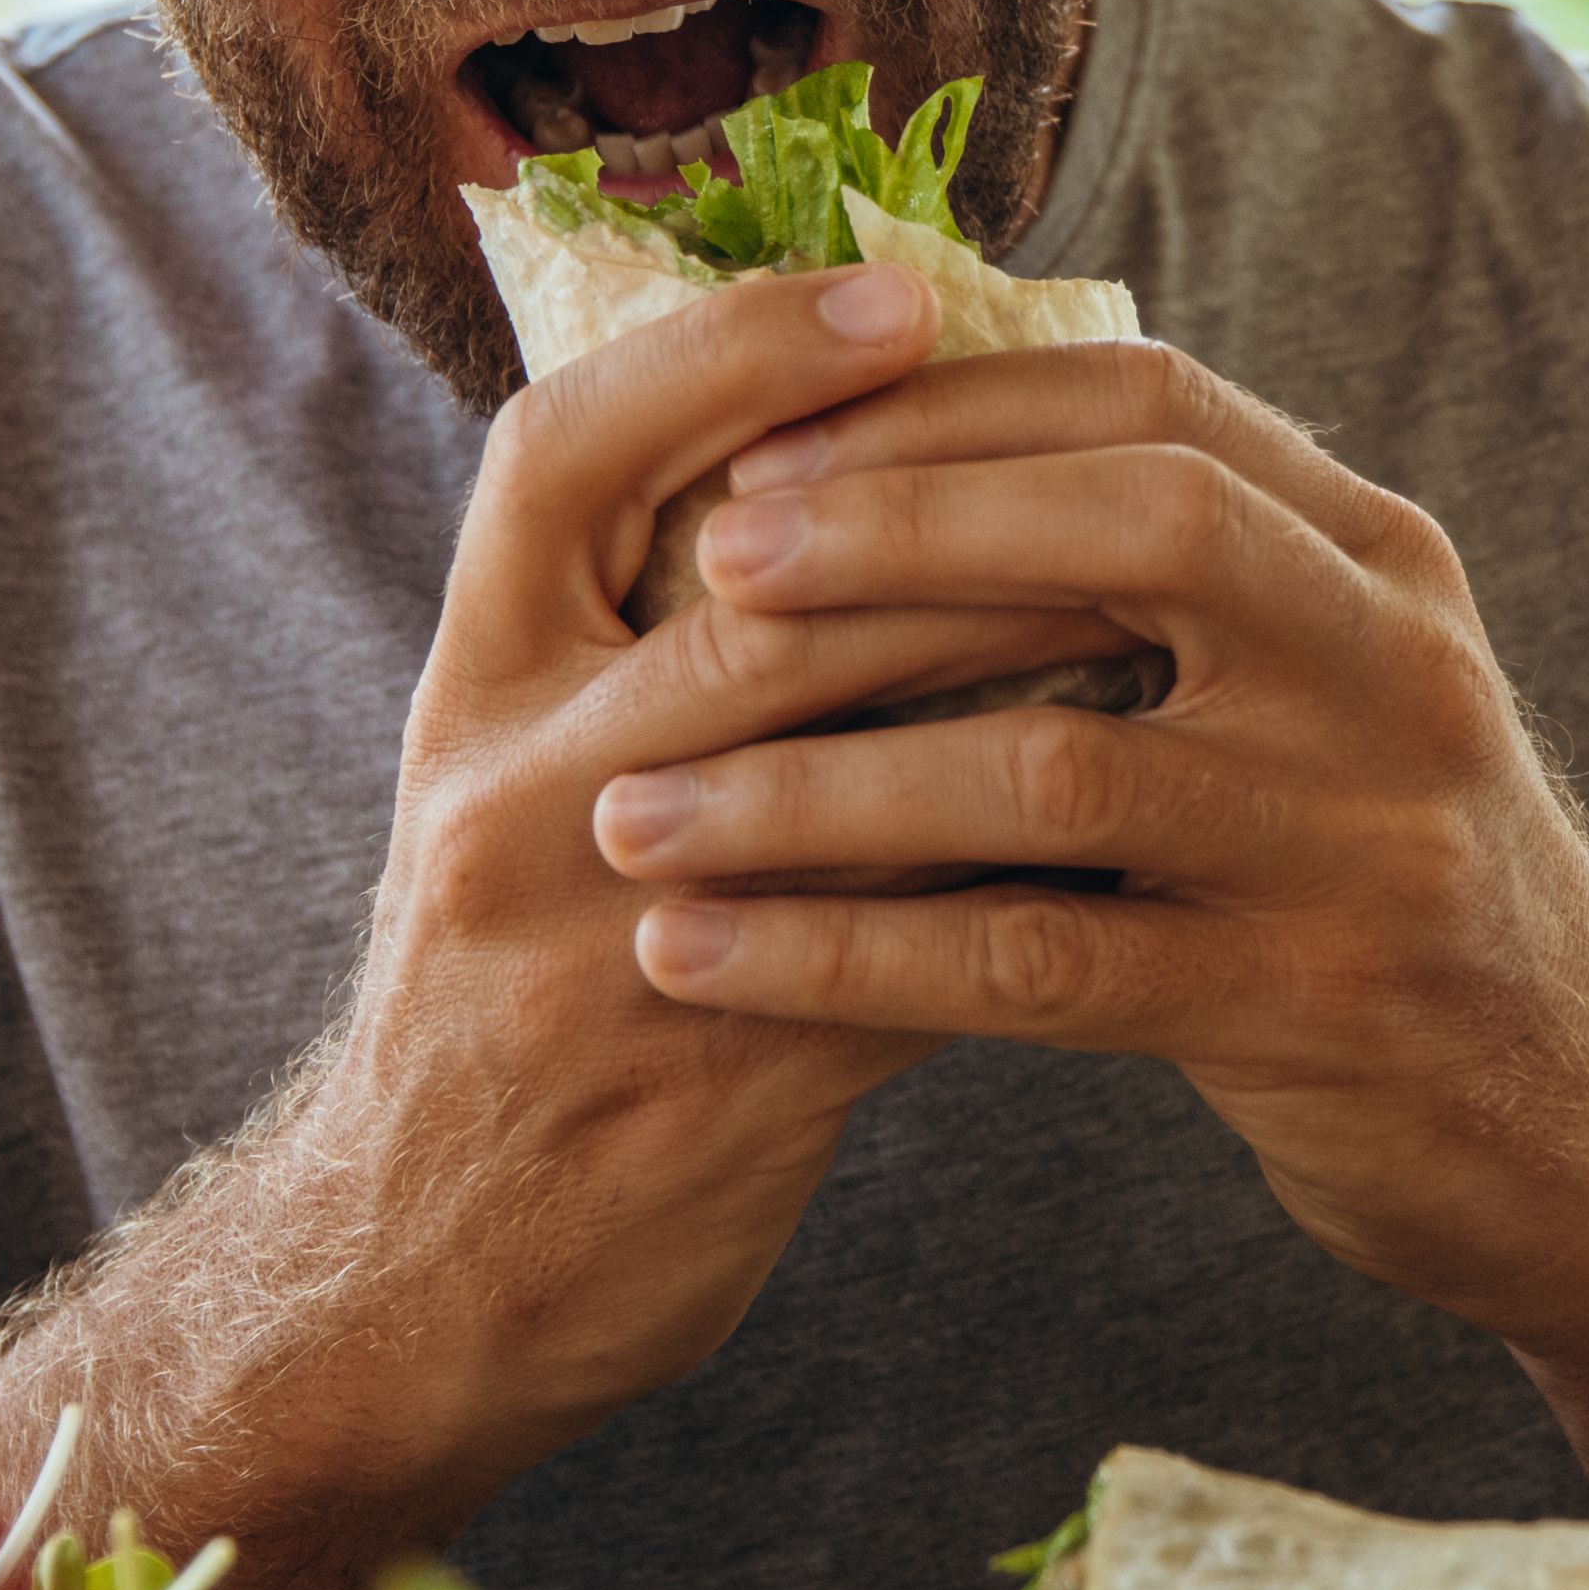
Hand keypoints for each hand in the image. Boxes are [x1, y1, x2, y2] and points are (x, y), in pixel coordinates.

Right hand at [248, 260, 1154, 1499]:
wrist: (411, 1291)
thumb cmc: (501, 1007)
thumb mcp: (507, 798)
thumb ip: (632, 656)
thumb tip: (854, 480)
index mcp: (466, 699)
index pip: (562, 456)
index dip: (724, 356)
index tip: (891, 297)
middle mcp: (511, 800)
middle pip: (753, 596)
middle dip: (958, 512)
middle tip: (1127, 449)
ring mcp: (610, 947)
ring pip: (853, 760)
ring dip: (1031, 673)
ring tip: (1177, 605)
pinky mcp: (724, 1090)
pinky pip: (922, 954)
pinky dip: (1044, 878)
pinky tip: (1158, 826)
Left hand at [576, 341, 1588, 1505]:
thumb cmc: (1383, 891)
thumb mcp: (1329, 696)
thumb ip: (1178, 587)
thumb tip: (916, 449)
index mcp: (1381, 558)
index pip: (1153, 398)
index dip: (947, 403)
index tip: (761, 435)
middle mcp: (1397, 667)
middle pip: (1133, 526)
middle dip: (895, 531)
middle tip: (701, 571)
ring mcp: (1369, 839)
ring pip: (1053, 767)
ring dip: (814, 787)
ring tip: (628, 813)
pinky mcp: (1315, 1008)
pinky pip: (1036, 967)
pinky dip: (846, 959)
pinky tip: (704, 961)